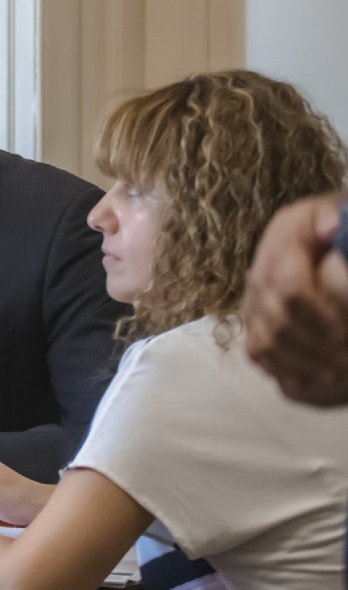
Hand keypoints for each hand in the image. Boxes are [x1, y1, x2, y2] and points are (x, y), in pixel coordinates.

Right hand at [244, 195, 347, 405]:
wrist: (311, 231)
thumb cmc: (332, 225)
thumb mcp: (336, 210)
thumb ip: (332, 216)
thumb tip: (328, 229)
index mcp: (280, 244)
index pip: (291, 290)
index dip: (320, 318)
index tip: (346, 335)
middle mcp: (259, 274)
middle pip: (277, 322)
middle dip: (314, 347)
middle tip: (344, 361)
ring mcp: (251, 299)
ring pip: (264, 342)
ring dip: (300, 363)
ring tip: (333, 376)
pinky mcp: (251, 319)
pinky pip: (257, 352)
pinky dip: (281, 369)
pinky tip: (309, 378)